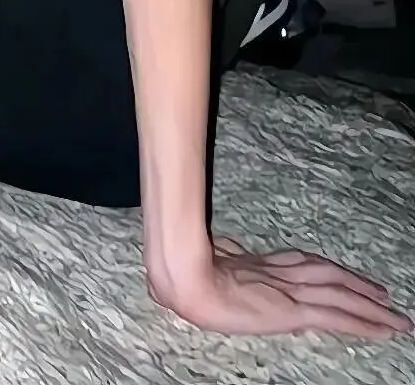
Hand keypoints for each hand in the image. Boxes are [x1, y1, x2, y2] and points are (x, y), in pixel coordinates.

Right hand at [150, 237, 411, 338]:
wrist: (185, 279)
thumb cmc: (184, 274)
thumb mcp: (206, 263)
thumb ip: (222, 257)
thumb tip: (224, 250)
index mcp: (258, 264)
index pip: (301, 263)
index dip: (326, 269)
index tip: (342, 274)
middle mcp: (279, 273)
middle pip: (327, 274)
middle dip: (355, 284)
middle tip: (382, 294)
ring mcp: (288, 290)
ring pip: (340, 294)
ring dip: (369, 304)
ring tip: (394, 315)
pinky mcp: (293, 310)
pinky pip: (337, 317)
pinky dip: (363, 322)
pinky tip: (382, 329)